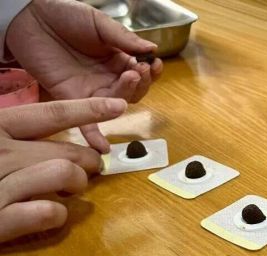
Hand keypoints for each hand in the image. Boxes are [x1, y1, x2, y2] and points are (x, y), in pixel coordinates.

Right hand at [0, 97, 126, 242]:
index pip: (49, 114)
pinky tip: (49, 215)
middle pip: (67, 150)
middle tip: (91, 170)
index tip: (119, 105)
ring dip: (75, 186)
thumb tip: (56, 143)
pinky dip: (56, 215)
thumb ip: (14, 138)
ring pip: (65, 174)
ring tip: (67, 192)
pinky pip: (50, 212)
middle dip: (90, 161)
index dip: (87, 109)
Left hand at [6, 0, 162, 152]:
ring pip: (116, 104)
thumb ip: (124, 38)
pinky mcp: (71, 99)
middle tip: (139, 70)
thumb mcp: (99, 23)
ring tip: (130, 78)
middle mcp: (107, 78)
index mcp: (117, 59)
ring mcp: (91, 91)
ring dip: (127, 95)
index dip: (150, 71)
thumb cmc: (65, 15)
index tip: (153, 63)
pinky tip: (104, 147)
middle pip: (133, 92)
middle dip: (141, 83)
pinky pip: (85, 122)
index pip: (141, 72)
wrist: (31, 17)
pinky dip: (95, 136)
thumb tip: (153, 48)